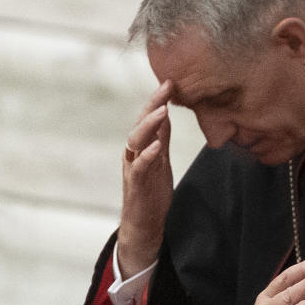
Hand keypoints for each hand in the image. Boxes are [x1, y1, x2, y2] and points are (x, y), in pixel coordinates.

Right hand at [118, 80, 174, 276]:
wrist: (145, 223)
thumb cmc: (152, 191)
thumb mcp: (162, 159)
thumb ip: (162, 137)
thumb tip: (166, 113)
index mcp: (141, 145)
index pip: (149, 117)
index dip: (158, 99)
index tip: (171, 81)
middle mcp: (134, 152)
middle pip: (140, 123)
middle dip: (153, 103)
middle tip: (167, 86)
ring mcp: (134, 167)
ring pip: (136, 140)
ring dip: (149, 125)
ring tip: (163, 111)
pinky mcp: (136, 184)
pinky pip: (140, 167)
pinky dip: (148, 155)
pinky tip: (157, 145)